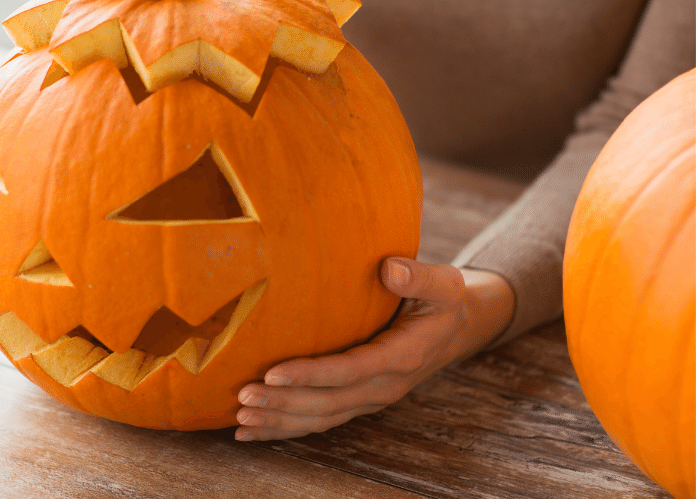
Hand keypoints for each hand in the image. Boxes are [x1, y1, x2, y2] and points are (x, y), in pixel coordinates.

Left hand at [234, 258, 514, 440]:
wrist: (459, 327)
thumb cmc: (444, 300)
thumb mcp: (444, 284)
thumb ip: (418, 276)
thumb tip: (390, 268)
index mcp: (403, 356)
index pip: (350, 370)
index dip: (311, 375)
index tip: (273, 373)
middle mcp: (385, 385)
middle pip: (329, 402)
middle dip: (284, 403)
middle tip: (243, 397)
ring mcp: (371, 398)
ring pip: (321, 418)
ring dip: (280, 420)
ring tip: (241, 418)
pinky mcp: (359, 401)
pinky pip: (320, 421)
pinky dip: (285, 428)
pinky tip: (251, 432)